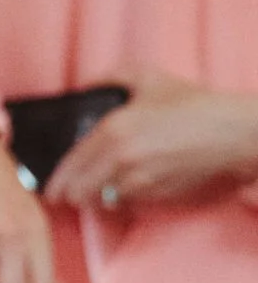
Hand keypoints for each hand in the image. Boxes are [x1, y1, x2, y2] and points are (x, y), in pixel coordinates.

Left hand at [44, 70, 257, 212]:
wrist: (234, 133)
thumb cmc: (194, 105)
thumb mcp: (150, 78)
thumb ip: (112, 76)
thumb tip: (87, 83)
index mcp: (113, 130)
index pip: (70, 166)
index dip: (55, 183)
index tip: (49, 189)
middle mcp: (121, 160)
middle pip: (79, 193)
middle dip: (72, 194)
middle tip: (70, 193)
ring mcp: (141, 182)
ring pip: (102, 203)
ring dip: (97, 199)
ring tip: (99, 190)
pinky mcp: (159, 197)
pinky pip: (129, 205)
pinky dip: (123, 201)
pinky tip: (128, 189)